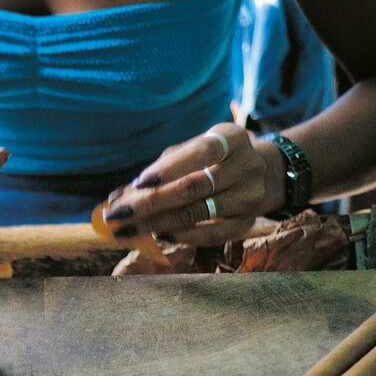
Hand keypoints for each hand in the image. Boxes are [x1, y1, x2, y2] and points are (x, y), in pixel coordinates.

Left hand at [102, 123, 268, 246]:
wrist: (257, 175)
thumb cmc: (211, 160)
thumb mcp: (191, 153)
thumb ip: (158, 170)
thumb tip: (118, 197)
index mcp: (233, 138)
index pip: (200, 152)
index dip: (169, 168)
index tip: (139, 184)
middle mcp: (247, 166)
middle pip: (193, 188)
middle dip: (150, 203)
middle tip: (118, 215)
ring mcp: (250, 196)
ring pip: (198, 213)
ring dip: (157, 223)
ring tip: (129, 228)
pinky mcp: (247, 222)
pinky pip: (212, 235)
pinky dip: (183, 236)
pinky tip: (159, 235)